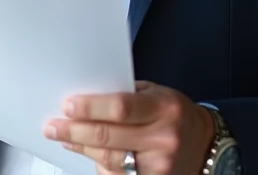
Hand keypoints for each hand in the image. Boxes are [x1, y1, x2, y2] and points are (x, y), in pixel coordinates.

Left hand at [44, 81, 214, 174]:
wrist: (204, 144)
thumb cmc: (174, 113)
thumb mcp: (156, 94)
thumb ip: (125, 95)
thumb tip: (86, 97)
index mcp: (164, 108)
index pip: (121, 108)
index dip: (91, 108)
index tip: (68, 106)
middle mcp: (163, 138)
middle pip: (109, 137)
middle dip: (75, 131)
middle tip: (53, 126)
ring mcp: (159, 165)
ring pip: (110, 159)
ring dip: (81, 148)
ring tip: (63, 138)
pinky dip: (96, 164)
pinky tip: (83, 152)